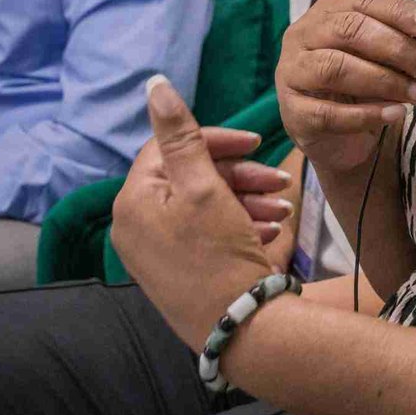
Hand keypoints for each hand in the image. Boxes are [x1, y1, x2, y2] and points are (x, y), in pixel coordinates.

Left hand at [111, 77, 280, 347]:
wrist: (241, 330)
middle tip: (280, 180)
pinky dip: (238, 224)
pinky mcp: (177, 270)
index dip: (215, 140)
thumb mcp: (203, 187)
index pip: (168, 147)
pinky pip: (206, 233)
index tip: (254, 143)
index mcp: (133, 200)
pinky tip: (270, 230)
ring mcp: (155, 251)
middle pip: (190, 176)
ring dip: (246, 199)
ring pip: (204, 205)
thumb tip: (154, 84)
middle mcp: (136, 225)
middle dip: (239, 175)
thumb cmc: (219, 255)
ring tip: (282, 210)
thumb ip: (180, 134)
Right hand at [275, 0, 415, 174]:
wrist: (337, 140)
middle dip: (400, 49)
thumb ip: (412, 46)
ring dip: (387, 81)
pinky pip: (328, 113)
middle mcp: (304, 35)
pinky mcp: (293, 112)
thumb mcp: (389, 62)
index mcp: (329, 12)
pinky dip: (366, 114)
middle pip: (350, 30)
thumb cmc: (362, 88)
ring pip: (336, 68)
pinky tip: (396, 114)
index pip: (367, 1)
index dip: (403, 12)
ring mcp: (292, 72)